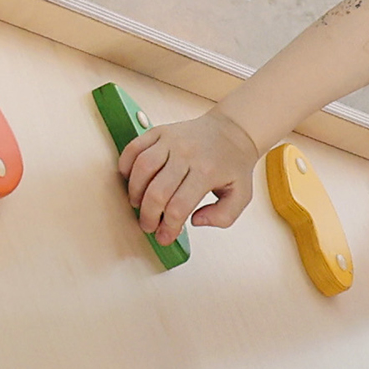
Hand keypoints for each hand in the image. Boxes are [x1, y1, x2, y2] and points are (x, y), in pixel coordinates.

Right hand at [121, 108, 262, 241]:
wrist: (232, 130)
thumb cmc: (233, 165)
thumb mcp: (242, 195)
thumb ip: (224, 216)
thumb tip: (195, 221)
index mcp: (207, 172)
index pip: (179, 206)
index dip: (168, 227)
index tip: (165, 238)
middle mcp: (187, 154)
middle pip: (157, 191)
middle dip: (148, 216)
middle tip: (148, 226)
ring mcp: (171, 140)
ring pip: (142, 168)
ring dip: (135, 192)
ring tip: (137, 204)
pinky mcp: (159, 131)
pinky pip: (134, 148)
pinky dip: (126, 165)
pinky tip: (131, 179)